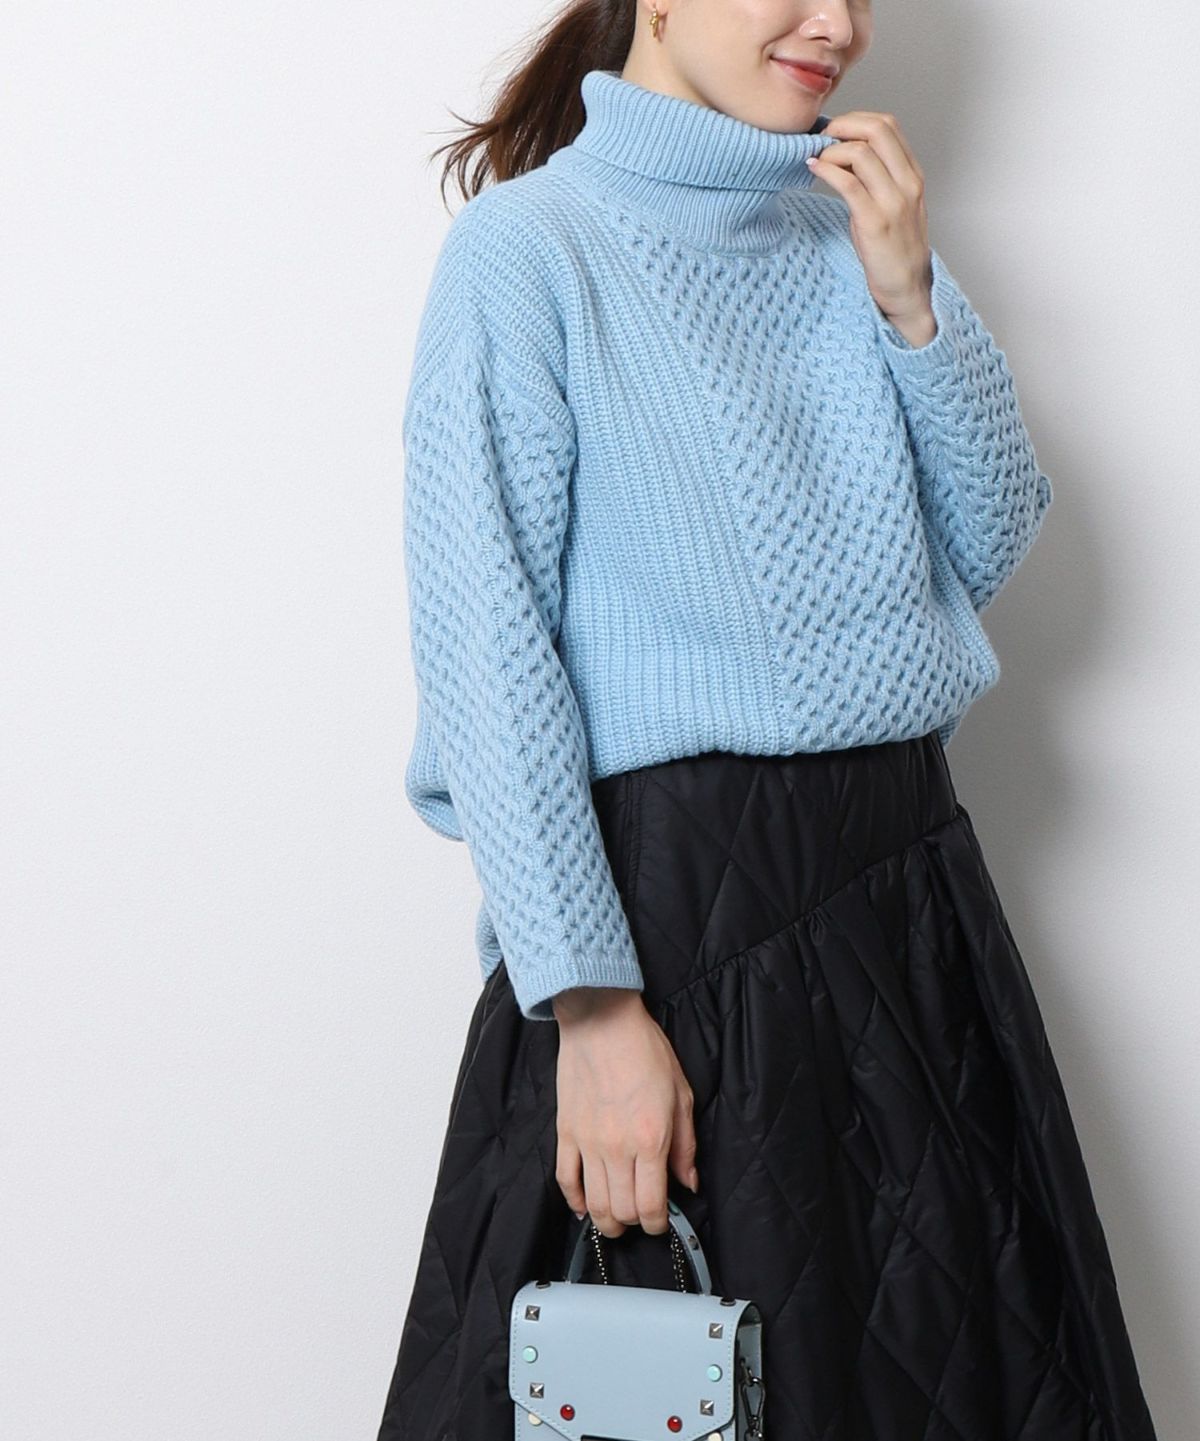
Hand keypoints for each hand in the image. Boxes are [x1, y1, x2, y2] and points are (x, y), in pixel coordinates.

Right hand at [552, 987, 698, 1238]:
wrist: (601, 1020)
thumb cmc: (644, 1050)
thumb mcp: (681, 1094)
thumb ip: (686, 1144)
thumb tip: (688, 1182)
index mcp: (652, 1139)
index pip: (652, 1205)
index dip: (658, 1224)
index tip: (662, 1221)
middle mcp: (618, 1148)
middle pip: (622, 1211)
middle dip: (634, 1224)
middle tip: (641, 1217)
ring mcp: (587, 1143)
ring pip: (593, 1203)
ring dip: (606, 1220)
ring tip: (616, 1219)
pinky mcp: (565, 1133)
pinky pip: (565, 1180)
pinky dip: (574, 1201)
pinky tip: (584, 1206)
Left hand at [806, 111, 935, 339]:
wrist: (907, 287)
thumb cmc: (893, 248)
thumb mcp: (891, 204)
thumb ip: (874, 176)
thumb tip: (842, 152)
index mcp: (912, 174)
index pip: (889, 126)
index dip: (857, 119)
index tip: (835, 130)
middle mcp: (907, 183)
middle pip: (877, 130)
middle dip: (843, 125)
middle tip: (822, 138)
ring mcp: (893, 202)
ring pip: (860, 153)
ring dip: (831, 150)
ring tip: (816, 159)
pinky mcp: (874, 222)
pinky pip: (848, 183)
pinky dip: (826, 170)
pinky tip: (813, 169)